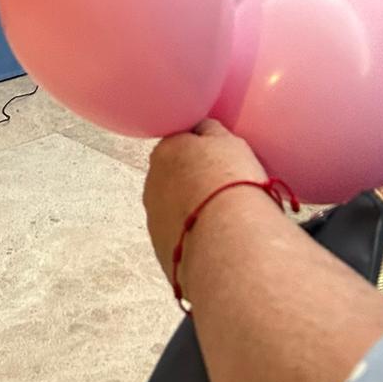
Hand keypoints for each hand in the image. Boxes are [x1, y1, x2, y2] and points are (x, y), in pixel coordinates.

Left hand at [144, 119, 266, 281]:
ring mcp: (154, 221)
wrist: (227, 243)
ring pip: (177, 210)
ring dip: (194, 212)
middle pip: (175, 177)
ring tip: (225, 222)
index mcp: (164, 151)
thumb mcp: (228, 142)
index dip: (203, 153)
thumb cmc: (231, 184)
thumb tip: (201, 128)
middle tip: (226, 192)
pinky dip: (195, 239)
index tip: (223, 163)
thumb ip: (210, 132)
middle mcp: (152, 184)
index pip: (181, 144)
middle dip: (195, 183)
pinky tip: (218, 243)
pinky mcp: (163, 253)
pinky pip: (181, 239)